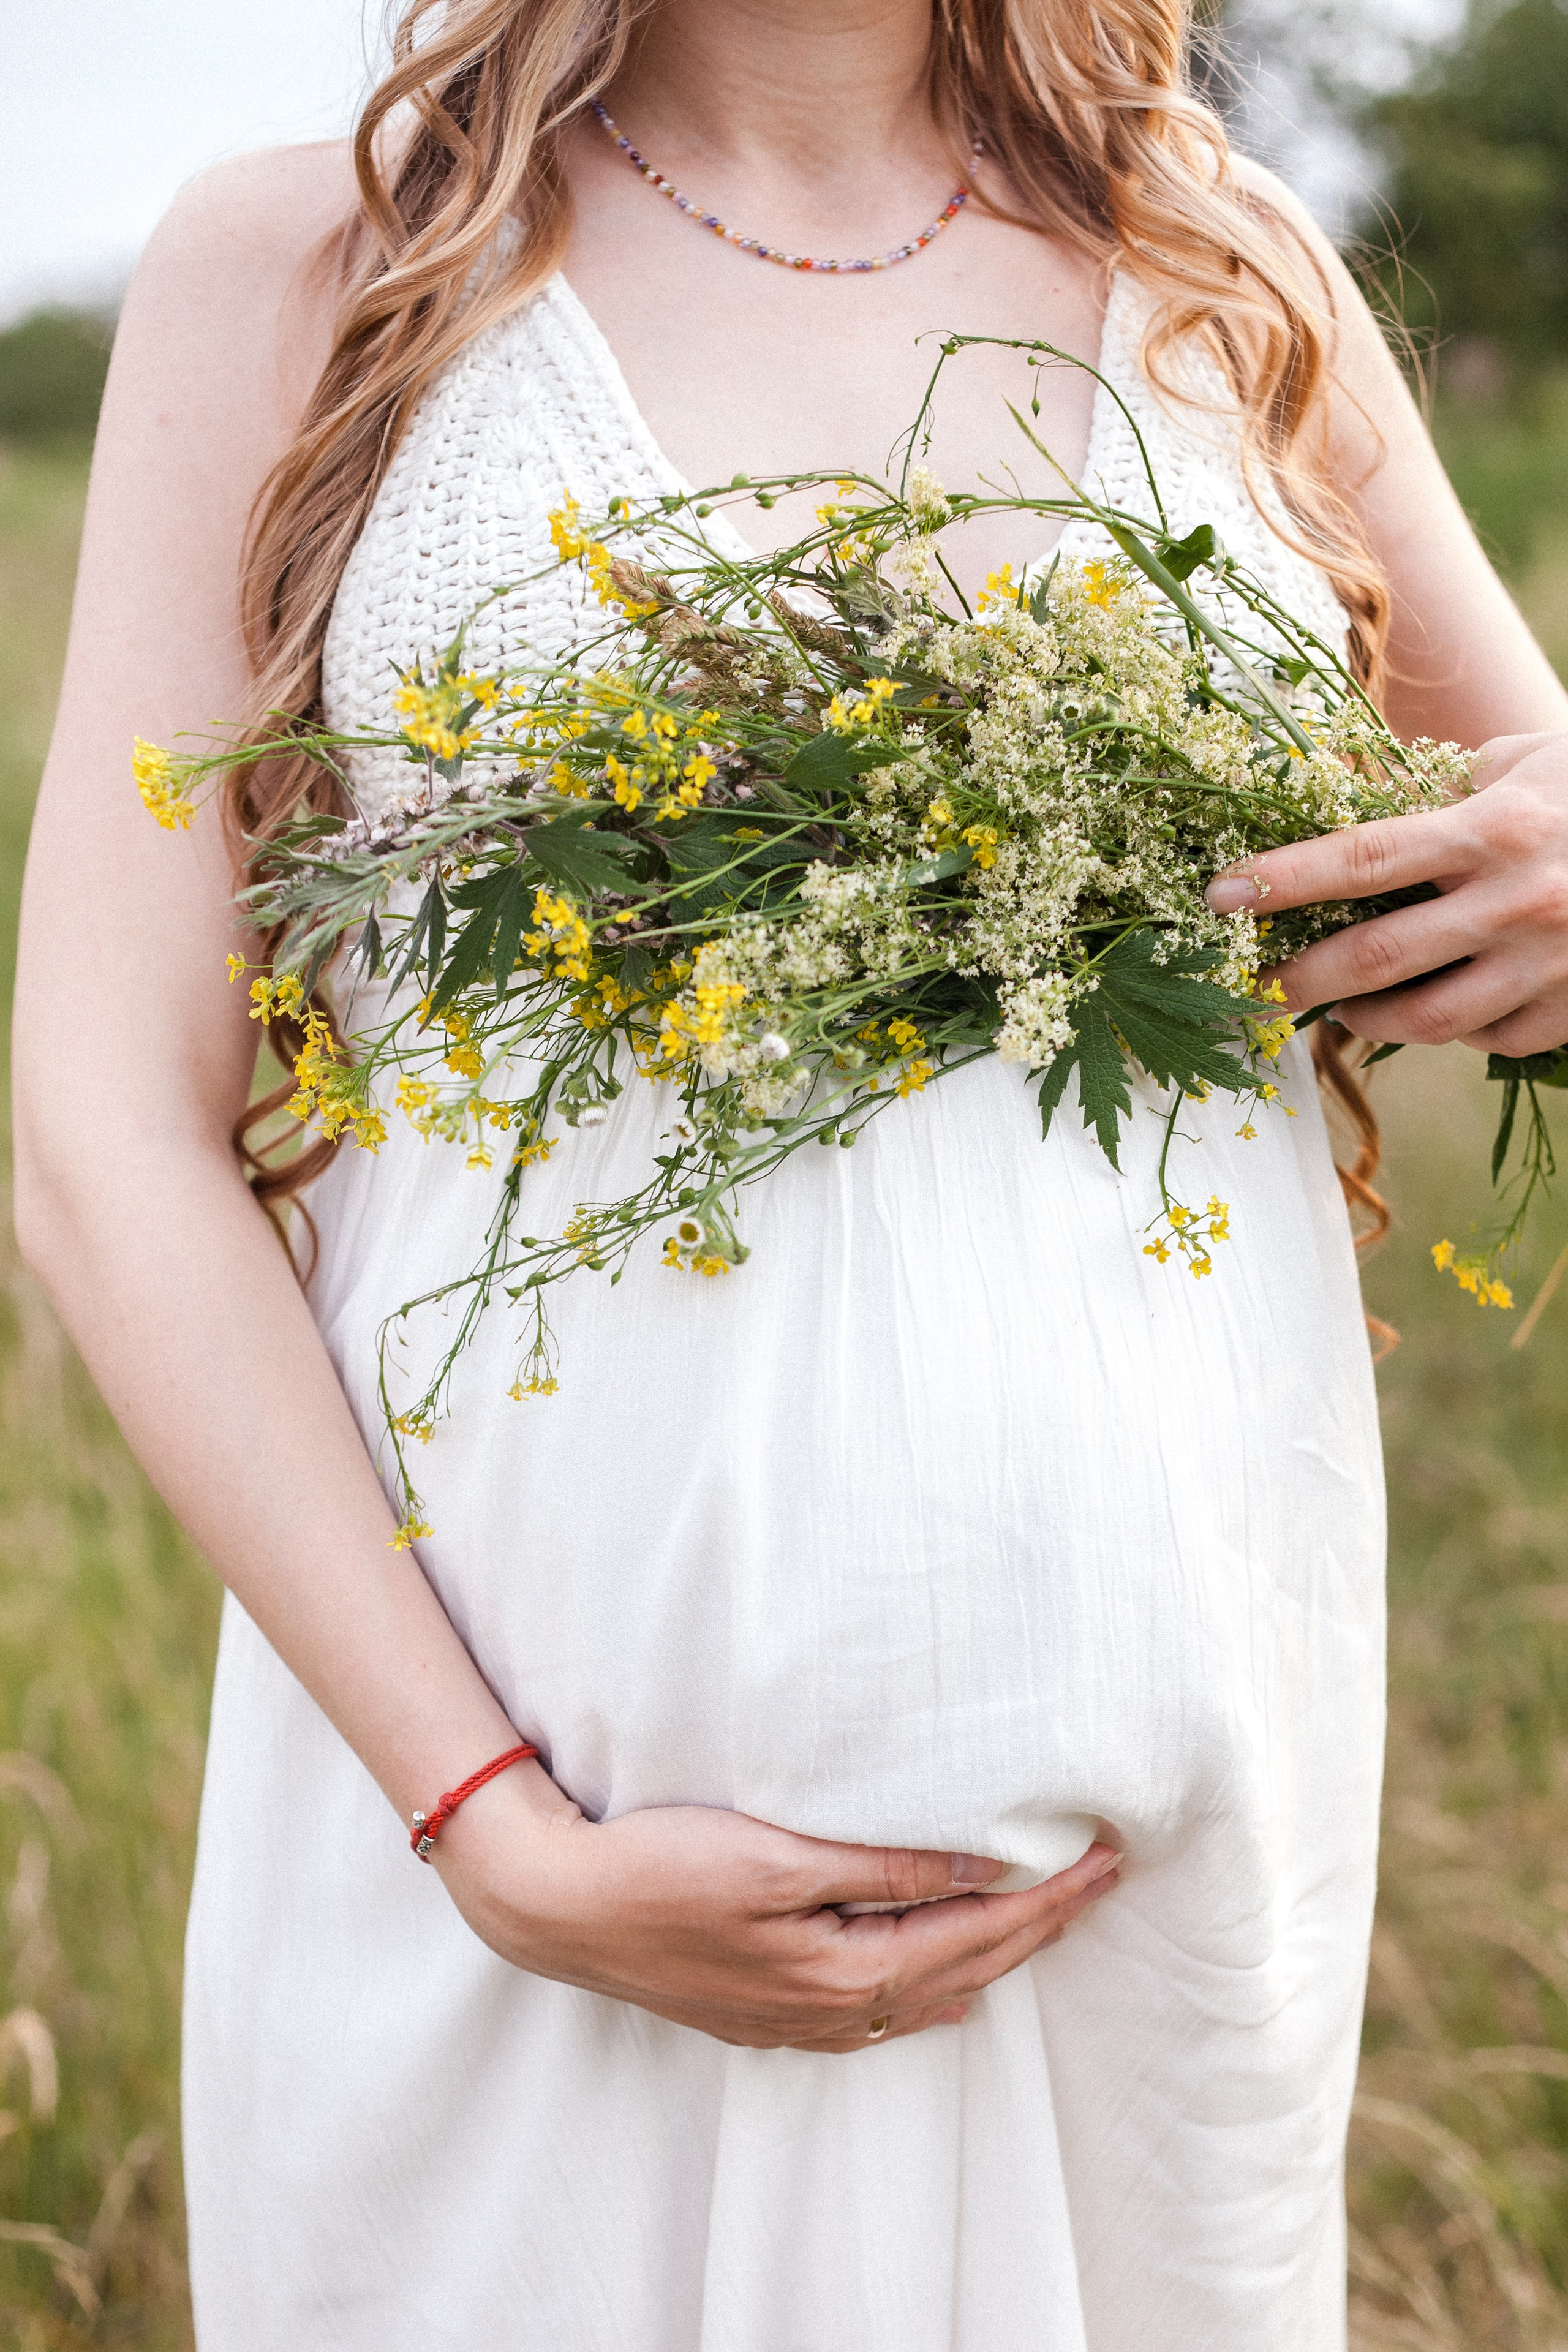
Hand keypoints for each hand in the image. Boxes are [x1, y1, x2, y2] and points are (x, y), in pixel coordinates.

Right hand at [433, 1764, 1121, 2052]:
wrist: (557, 1905)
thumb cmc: (659, 1867)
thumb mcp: (779, 1855)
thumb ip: (885, 1865)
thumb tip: (984, 1863)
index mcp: (843, 1973)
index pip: (977, 1932)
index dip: (1048, 1896)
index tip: (1107, 1858)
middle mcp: (831, 2012)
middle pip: (964, 1967)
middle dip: (1040, 1924)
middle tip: (1104, 1879)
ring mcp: (796, 2021)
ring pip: (927, 1992)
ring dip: (993, 1953)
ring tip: (1049, 1921)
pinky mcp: (767, 2012)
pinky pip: (878, 2014)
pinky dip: (930, 1995)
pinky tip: (950, 1997)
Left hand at [1206, 731, 1567, 1055]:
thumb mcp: (1526, 763)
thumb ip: (1443, 787)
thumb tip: (1352, 795)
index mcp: (1497, 828)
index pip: (1365, 856)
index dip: (1284, 878)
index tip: (1217, 896)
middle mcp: (1520, 900)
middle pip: (1378, 956)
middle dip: (1299, 977)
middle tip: (1248, 985)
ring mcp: (1548, 964)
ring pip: (1427, 1019)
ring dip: (1365, 1018)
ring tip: (1339, 1006)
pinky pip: (1488, 1039)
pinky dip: (1450, 1031)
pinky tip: (1436, 1010)